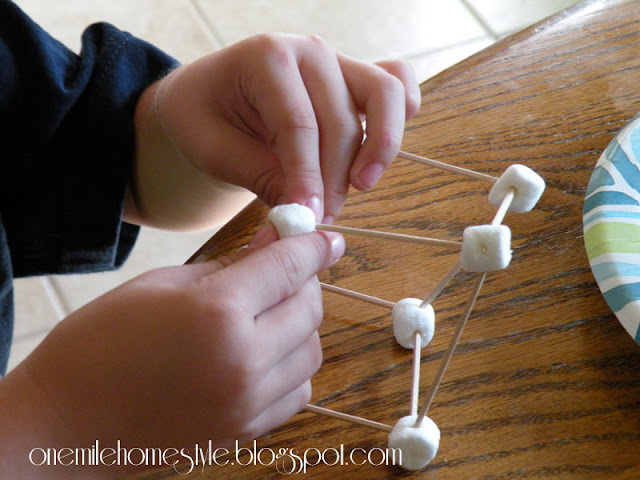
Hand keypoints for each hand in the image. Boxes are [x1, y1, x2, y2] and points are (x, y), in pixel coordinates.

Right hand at [0, 229, 343, 476]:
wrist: (65, 422)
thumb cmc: (101, 342)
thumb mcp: (164, 284)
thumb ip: (230, 264)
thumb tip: (276, 242)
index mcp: (219, 313)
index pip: (290, 266)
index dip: (312, 244)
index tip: (326, 238)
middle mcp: (244, 360)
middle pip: (310, 308)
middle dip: (304, 282)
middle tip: (281, 273)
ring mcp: (248, 402)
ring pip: (311, 351)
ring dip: (300, 326)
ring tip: (268, 314)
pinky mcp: (245, 430)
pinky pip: (298, 391)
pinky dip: (291, 367)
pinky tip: (263, 354)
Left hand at [141, 33, 419, 224]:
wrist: (208, 95)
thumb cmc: (203, 118)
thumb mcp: (213, 151)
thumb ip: (259, 176)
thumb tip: (304, 213)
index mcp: (266, 57)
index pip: (299, 125)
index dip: (308, 177)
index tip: (308, 218)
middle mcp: (309, 51)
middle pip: (342, 119)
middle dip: (336, 176)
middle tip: (323, 216)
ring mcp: (337, 59)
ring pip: (383, 94)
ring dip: (380, 147)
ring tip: (360, 186)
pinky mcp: (354, 76)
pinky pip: (396, 82)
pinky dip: (401, 112)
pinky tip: (381, 149)